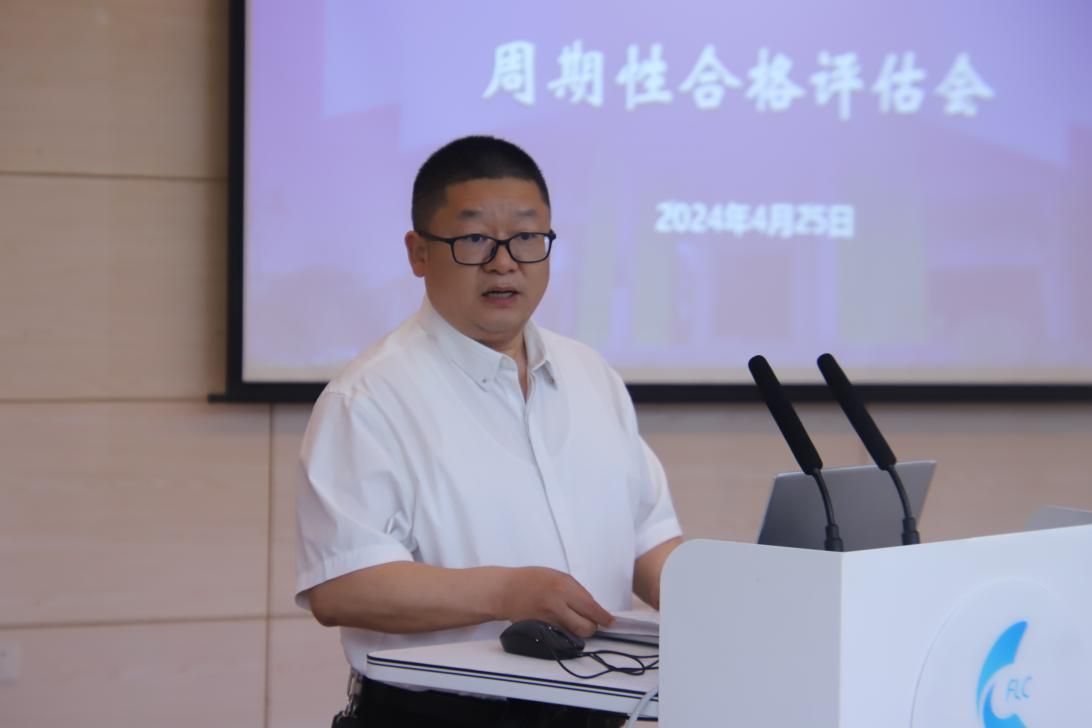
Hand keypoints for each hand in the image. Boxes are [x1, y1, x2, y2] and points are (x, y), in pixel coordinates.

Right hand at [495, 567, 613, 637]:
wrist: (506, 590)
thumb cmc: (533, 579)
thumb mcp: (558, 576)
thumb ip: (577, 591)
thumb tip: (593, 608)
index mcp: (563, 588)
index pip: (591, 608)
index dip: (604, 618)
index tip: (610, 621)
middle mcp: (556, 606)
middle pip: (586, 627)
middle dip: (592, 627)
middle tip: (591, 622)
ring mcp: (547, 621)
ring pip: (575, 635)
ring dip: (578, 630)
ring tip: (572, 620)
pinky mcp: (540, 631)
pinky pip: (561, 636)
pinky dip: (565, 633)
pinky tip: (560, 624)